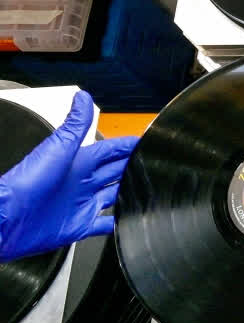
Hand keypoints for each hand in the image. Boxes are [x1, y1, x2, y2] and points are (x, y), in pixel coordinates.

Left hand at [0, 91, 137, 261]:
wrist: (8, 217)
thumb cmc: (27, 182)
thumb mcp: (57, 148)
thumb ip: (74, 125)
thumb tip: (83, 97)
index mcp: (78, 162)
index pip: (111, 150)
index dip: (128, 145)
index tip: (146, 140)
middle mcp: (81, 182)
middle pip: (115, 171)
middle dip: (133, 166)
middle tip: (151, 163)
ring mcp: (81, 204)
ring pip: (114, 195)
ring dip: (128, 192)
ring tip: (146, 190)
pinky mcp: (78, 225)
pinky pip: (104, 225)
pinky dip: (117, 224)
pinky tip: (127, 221)